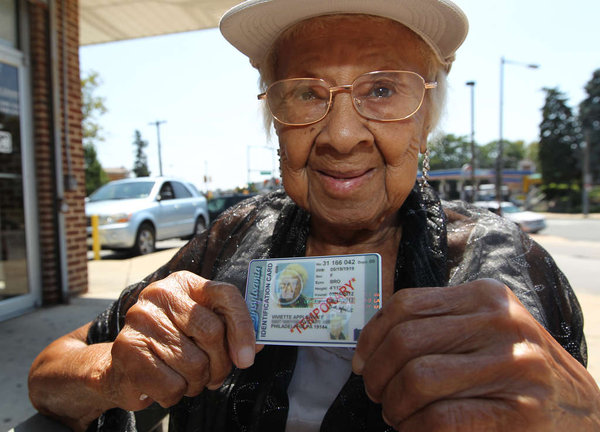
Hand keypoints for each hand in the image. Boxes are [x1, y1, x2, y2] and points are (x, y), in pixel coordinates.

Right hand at [99, 271, 257, 410]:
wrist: (124, 364)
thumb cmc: (172, 343)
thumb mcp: (202, 327)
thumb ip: (230, 330)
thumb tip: (257, 344)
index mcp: (185, 283)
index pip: (226, 296)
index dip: (243, 328)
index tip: (247, 357)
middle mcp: (160, 294)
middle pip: (212, 332)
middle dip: (220, 364)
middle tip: (215, 375)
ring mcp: (141, 319)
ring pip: (194, 363)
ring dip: (198, 382)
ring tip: (188, 379)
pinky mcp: (127, 349)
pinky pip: (172, 385)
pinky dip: (176, 394)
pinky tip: (168, 386)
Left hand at [352, 279, 599, 430]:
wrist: (580, 407)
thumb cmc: (515, 366)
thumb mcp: (482, 328)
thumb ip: (437, 324)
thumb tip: (368, 341)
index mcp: (485, 296)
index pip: (405, 305)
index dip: (371, 336)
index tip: (360, 361)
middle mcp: (501, 323)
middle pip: (405, 341)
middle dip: (376, 373)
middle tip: (375, 392)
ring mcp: (515, 366)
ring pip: (418, 379)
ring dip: (393, 404)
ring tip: (395, 414)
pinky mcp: (521, 412)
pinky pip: (441, 418)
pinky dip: (415, 429)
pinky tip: (415, 430)